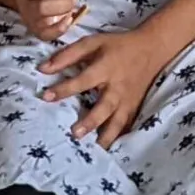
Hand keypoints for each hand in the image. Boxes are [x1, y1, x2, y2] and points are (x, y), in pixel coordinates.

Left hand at [43, 21, 184, 147]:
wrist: (151, 49)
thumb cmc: (117, 46)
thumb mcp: (93, 42)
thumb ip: (68, 55)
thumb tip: (42, 69)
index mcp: (105, 68)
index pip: (83, 80)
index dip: (65, 89)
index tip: (46, 97)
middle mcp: (117, 87)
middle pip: (104, 106)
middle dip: (91, 121)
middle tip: (75, 134)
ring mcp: (128, 100)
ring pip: (118, 121)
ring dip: (106, 137)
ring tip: (95, 152)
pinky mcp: (134, 108)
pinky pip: (127, 126)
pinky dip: (119, 138)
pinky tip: (108, 150)